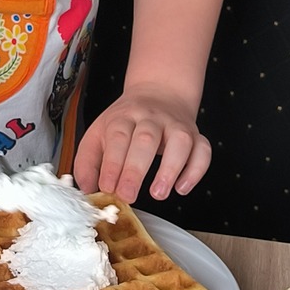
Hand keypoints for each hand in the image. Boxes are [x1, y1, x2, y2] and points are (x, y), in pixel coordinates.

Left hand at [72, 85, 210, 202]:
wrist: (158, 94)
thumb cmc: (125, 122)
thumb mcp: (98, 134)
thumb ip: (87, 162)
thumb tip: (87, 189)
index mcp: (123, 118)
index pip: (118, 137)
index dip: (112, 164)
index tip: (107, 187)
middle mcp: (151, 119)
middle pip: (146, 140)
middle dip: (135, 170)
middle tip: (128, 196)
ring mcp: (175, 125)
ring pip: (180, 142)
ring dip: (170, 169)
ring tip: (158, 193)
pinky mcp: (195, 135)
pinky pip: (203, 149)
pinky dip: (196, 170)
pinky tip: (182, 187)